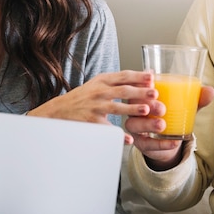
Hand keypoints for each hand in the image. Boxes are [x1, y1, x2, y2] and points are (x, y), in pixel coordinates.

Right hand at [27, 71, 153, 143]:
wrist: (59, 110)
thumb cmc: (83, 97)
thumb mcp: (98, 83)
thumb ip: (119, 80)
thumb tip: (146, 74)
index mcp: (103, 80)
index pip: (124, 76)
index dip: (139, 76)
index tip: (152, 78)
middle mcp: (99, 92)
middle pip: (123, 90)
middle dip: (140, 92)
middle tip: (155, 93)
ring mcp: (95, 107)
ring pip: (116, 107)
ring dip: (131, 109)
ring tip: (145, 111)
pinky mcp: (91, 122)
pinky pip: (107, 129)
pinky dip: (118, 135)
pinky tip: (129, 138)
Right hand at [125, 84, 213, 169]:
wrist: (168, 140)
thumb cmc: (173, 116)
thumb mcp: (185, 106)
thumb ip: (196, 99)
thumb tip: (210, 91)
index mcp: (143, 95)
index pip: (137, 86)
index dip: (141, 84)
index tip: (152, 83)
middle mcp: (135, 109)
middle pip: (134, 105)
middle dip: (147, 105)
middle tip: (162, 108)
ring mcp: (136, 126)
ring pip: (135, 124)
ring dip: (148, 124)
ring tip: (162, 125)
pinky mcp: (140, 142)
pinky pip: (147, 143)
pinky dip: (160, 144)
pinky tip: (173, 142)